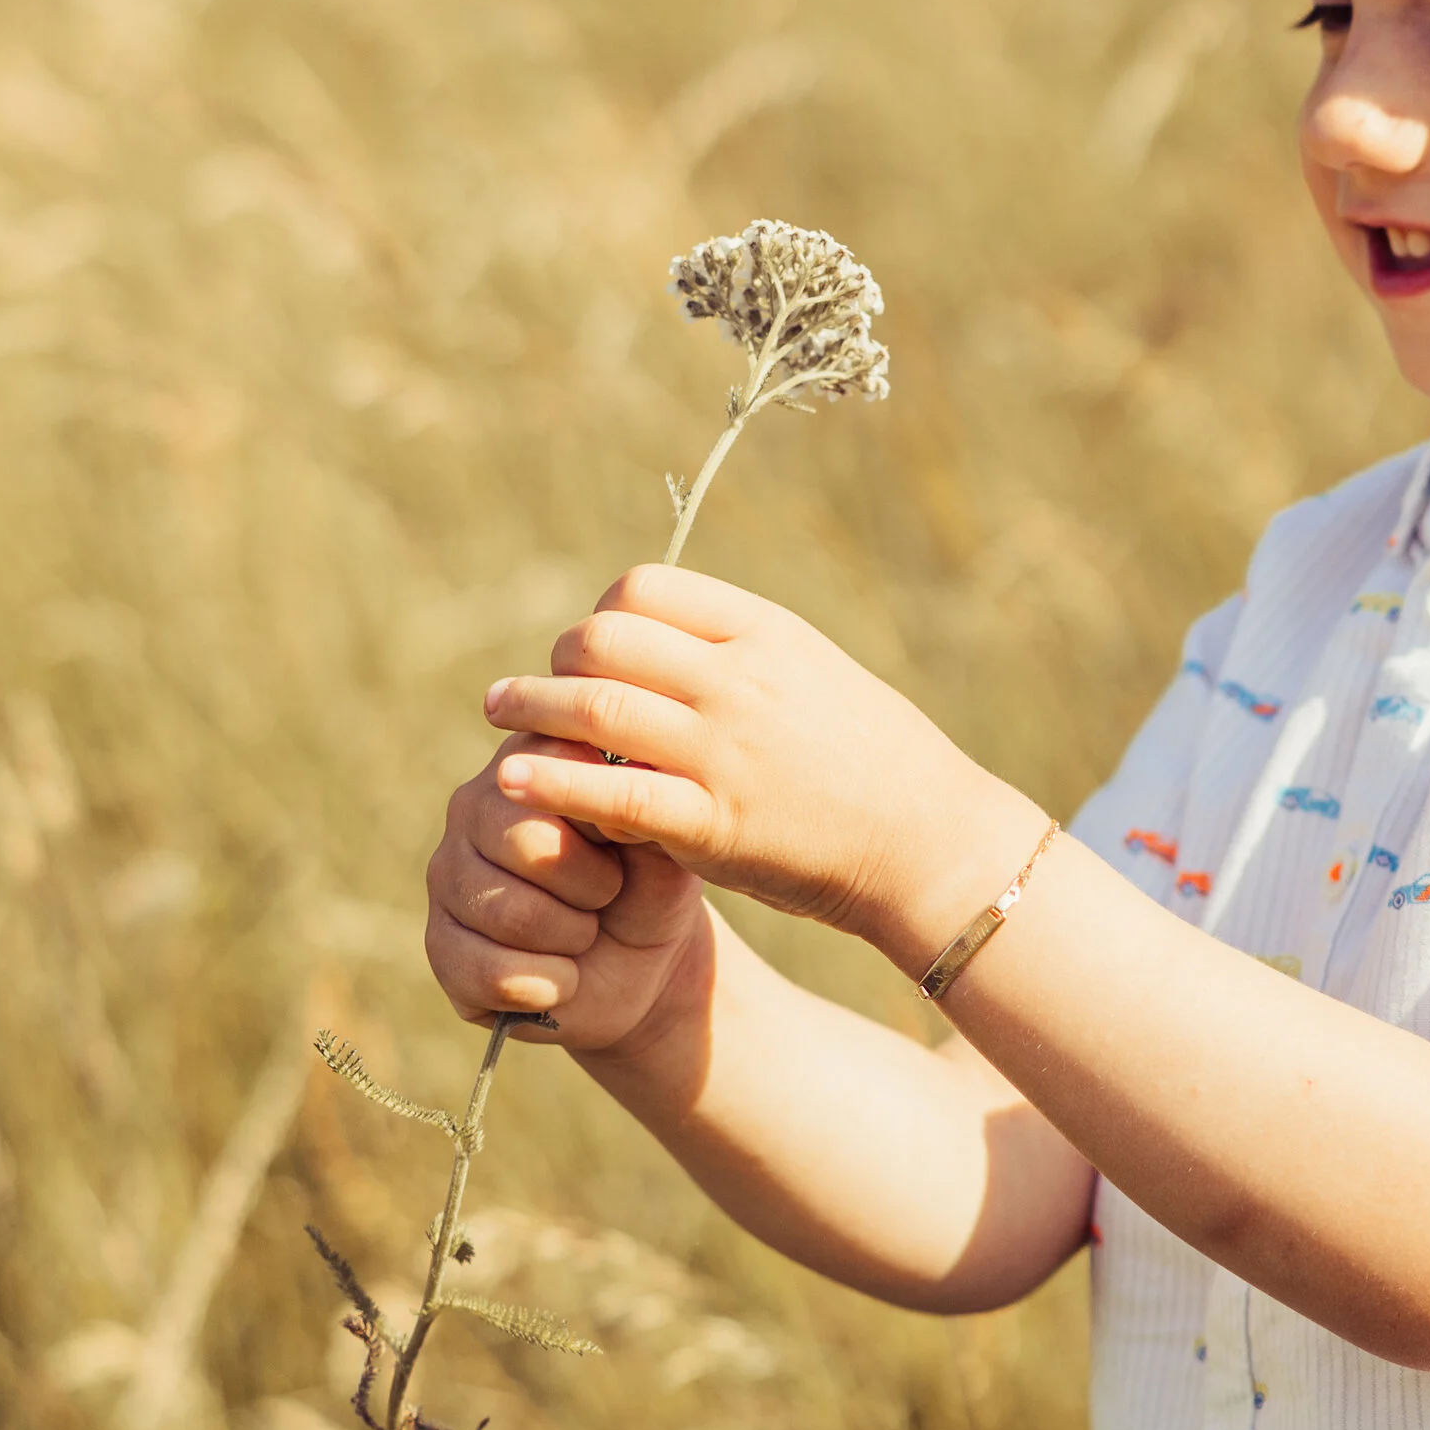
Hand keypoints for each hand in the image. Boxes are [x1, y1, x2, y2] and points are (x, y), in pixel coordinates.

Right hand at [425, 737, 712, 1051]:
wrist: (641, 967)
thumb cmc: (650, 887)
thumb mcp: (665, 845)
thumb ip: (641, 811)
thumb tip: (606, 812)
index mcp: (530, 760)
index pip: (550, 771)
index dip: (601, 823)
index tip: (622, 844)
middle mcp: (474, 806)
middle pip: (528, 845)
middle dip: (592, 887)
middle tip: (606, 896)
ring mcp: (447, 875)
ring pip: (511, 914)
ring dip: (573, 939)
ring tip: (585, 931)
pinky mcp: (440, 944)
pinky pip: (490, 972)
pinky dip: (548, 985)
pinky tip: (562, 975)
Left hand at [477, 567, 1024, 966]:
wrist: (930, 841)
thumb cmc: (874, 760)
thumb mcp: (812, 673)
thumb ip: (740, 655)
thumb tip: (665, 639)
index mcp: (765, 632)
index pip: (646, 588)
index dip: (601, 616)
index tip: (591, 651)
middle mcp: (741, 680)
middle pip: (605, 638)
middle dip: (557, 661)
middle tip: (531, 688)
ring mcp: (726, 750)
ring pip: (596, 705)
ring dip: (531, 709)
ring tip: (499, 720)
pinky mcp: (715, 823)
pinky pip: (610, 791)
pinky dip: (552, 780)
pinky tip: (514, 780)